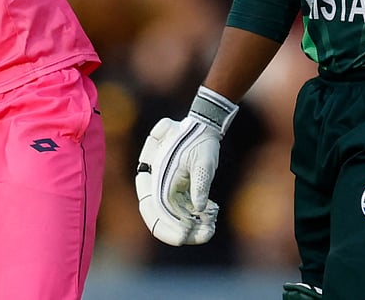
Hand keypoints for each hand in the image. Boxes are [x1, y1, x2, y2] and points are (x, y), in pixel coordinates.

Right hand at [135, 86, 237, 245]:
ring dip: (184, 225)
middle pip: (154, 212)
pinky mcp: (174, 186)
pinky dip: (190, 216)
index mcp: (160, 173)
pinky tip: (209, 220)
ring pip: (166, 212)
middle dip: (171, 230)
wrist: (203, 125)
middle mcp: (156, 179)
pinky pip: (177, 206)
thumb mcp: (204, 162)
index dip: (169, 224)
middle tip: (190, 238)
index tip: (185, 235)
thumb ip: (200, 184)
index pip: (159, 206)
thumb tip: (200, 208)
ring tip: (207, 231)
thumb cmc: (202, 141)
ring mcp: (163, 183)